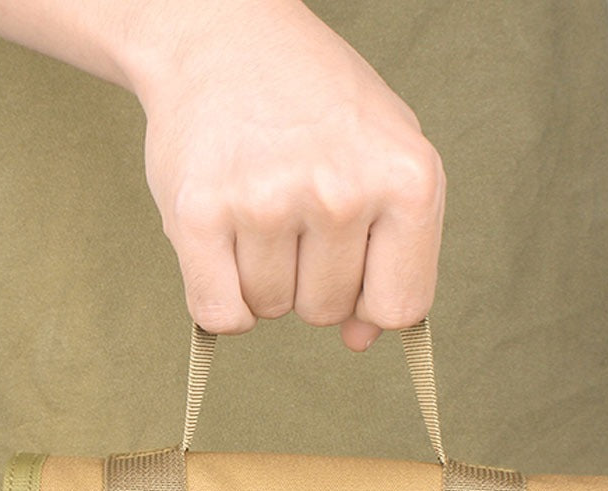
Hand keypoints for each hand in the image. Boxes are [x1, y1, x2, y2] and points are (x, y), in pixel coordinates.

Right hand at [135, 0, 444, 351]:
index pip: (400, 307)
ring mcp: (267, 201)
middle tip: (292, 211)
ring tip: (257, 207)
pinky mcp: (200, 214)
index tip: (351, 265)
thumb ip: (392, 251)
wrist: (221, 33)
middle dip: (308, 279)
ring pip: (270, 310)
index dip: (370, 299)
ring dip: (260, 277)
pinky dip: (219, 299)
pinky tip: (223, 246)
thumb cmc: (313, 104)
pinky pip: (219, 314)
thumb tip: (361, 339)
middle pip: (327, 311)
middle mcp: (341, 190)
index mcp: (407, 180)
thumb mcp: (382, 158)